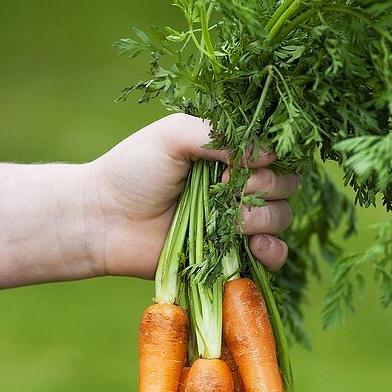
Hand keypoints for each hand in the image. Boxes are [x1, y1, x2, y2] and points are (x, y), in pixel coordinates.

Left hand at [90, 114, 299, 278]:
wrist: (106, 220)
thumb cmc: (134, 170)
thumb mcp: (174, 134)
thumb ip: (220, 135)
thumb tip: (268, 153)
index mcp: (228, 153)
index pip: (275, 151)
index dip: (270, 157)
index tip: (245, 162)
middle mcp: (238, 186)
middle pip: (286, 185)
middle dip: (266, 187)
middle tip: (226, 189)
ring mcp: (237, 222)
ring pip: (282, 218)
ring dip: (264, 218)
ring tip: (232, 221)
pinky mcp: (232, 256)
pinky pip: (275, 257)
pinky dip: (274, 252)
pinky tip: (255, 246)